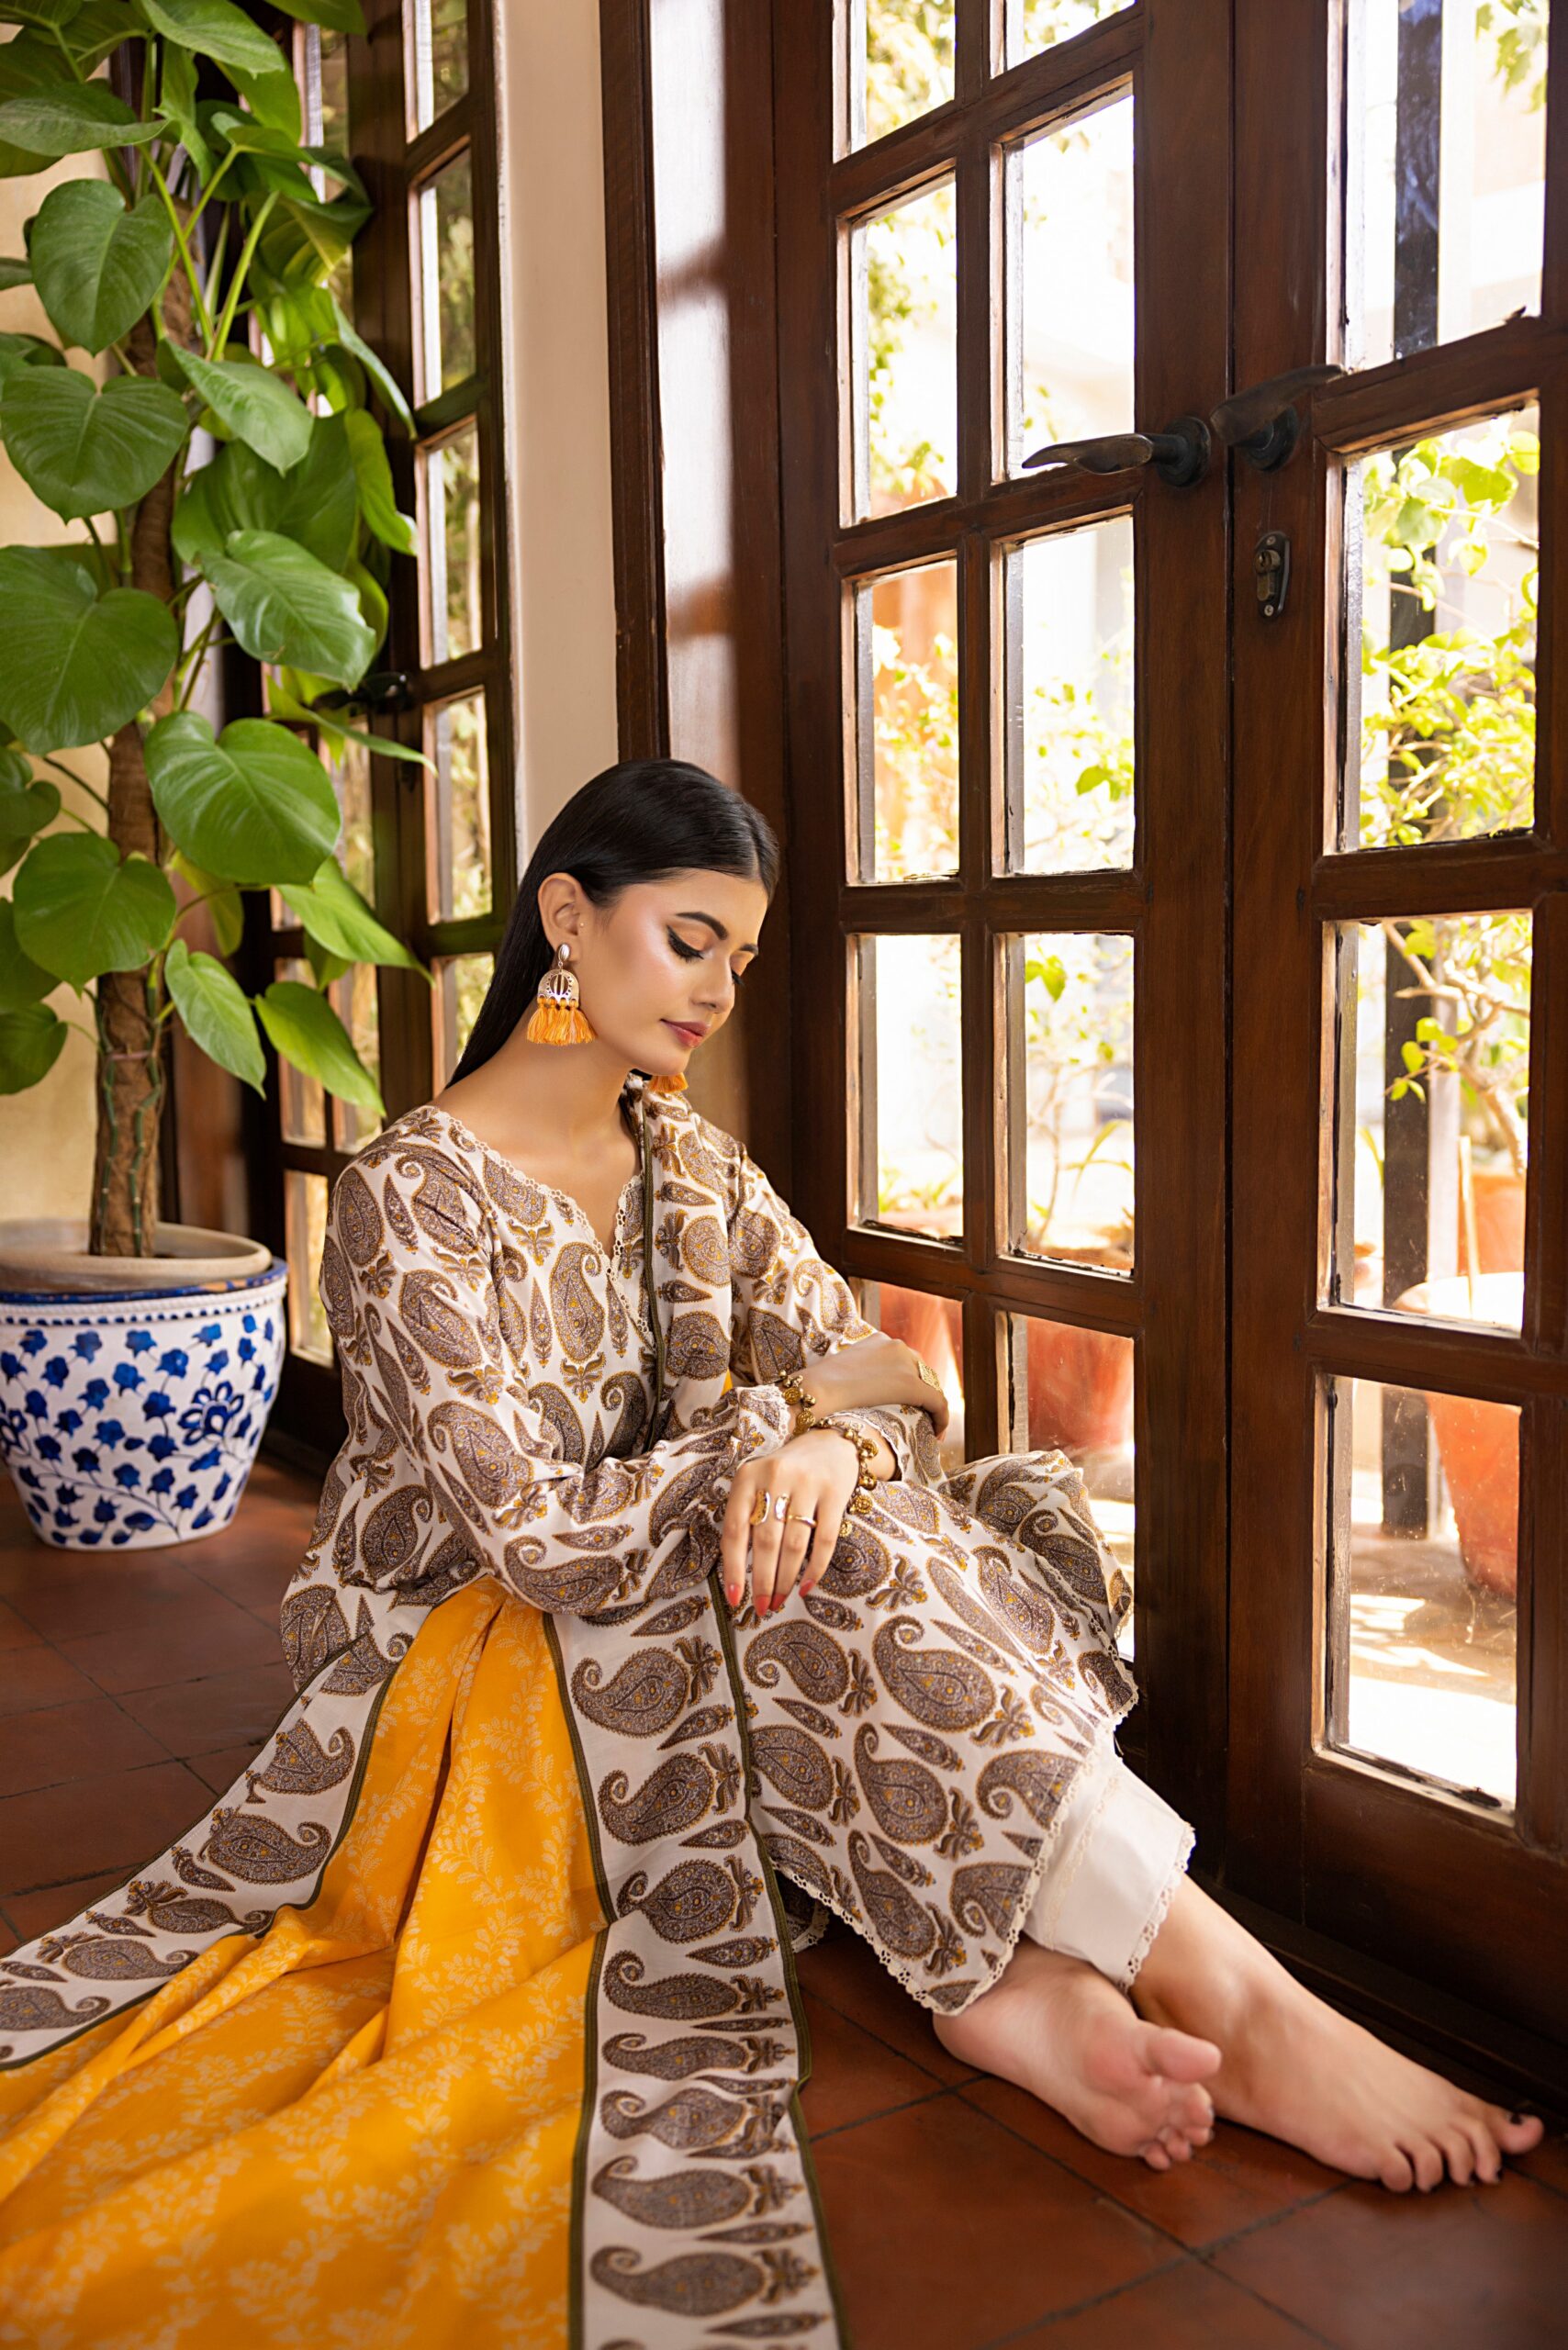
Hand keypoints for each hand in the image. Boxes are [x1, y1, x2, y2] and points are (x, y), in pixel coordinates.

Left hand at [720, 1429, 858, 1615]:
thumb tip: (738, 1572)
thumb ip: (746, 1516)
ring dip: (786, 1579)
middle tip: (762, 1607)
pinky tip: (806, 1586)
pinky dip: (815, 1568)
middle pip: (765, 1542)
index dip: (733, 1568)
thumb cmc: (786, 1474)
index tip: (735, 1599)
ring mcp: (807, 1484)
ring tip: (780, 1600)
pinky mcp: (835, 1492)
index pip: (734, 1530)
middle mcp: (776, 1477)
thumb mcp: (758, 1484)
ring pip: (794, 1544)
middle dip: (762, 1581)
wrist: (830, 1442)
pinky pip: (825, 1539)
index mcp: (748, 1476)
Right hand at [800, 1334, 950, 1437]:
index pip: (905, 1360)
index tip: (905, 1402)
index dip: (909, 1382)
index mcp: (879, 1340)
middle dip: (923, 1393)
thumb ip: (855, 1376)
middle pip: (922, 1371)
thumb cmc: (817, 1387)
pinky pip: (937, 1402)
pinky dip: (941, 1418)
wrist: (816, 1389)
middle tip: (920, 1416)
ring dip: (932, 1406)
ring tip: (929, 1427)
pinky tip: (936, 1434)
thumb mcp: (839, 1373)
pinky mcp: (912, 1385)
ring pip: (931, 1386)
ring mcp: (905, 1363)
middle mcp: (896, 1345)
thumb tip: (855, 1392)